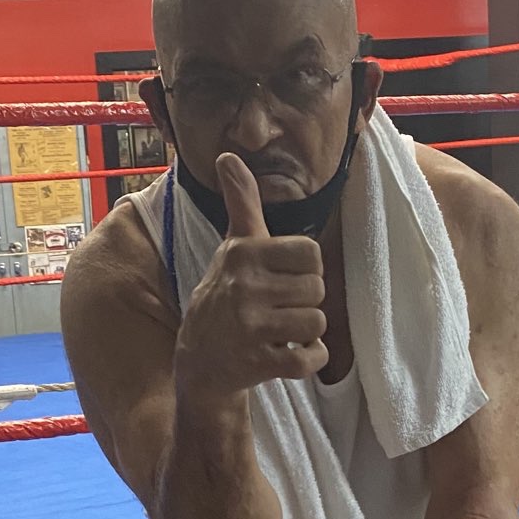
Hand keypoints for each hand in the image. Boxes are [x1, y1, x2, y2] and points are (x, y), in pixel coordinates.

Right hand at [175, 156, 327, 394]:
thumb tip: (228, 156)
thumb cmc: (226, 295)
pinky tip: (289, 353)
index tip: (286, 279)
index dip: (306, 269)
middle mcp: (244, 288)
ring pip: (317, 324)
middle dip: (306, 302)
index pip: (311, 253)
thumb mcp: (234, 247)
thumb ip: (241, 203)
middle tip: (281, 308)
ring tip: (281, 330)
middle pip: (317, 290)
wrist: (201, 360)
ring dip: (307, 332)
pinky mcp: (257, 363)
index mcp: (245, 255)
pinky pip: (310, 359)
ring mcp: (250, 328)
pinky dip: (309, 359)